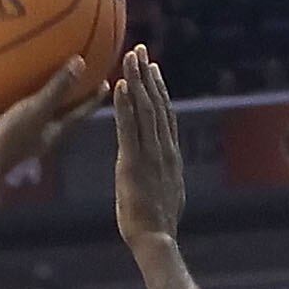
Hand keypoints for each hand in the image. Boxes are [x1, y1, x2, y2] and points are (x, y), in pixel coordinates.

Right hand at [0, 53, 95, 187]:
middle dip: (64, 94)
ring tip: (31, 69)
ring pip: (22, 109)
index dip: (92, 99)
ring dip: (26, 94)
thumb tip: (81, 61)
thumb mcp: (38, 110)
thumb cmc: (11, 140)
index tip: (106, 84)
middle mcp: (34, 133)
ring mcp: (11, 133)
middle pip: (54, 111)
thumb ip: (58, 88)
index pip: (78, 113)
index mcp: (51, 132)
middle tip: (76, 71)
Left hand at [112, 45, 185, 252]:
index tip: (153, 68)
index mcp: (169, 154)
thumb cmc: (157, 225)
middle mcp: (163, 148)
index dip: (159, 89)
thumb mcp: (165, 194)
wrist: (157, 238)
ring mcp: (150, 154)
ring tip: (130, 58)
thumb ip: (163, 177)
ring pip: (145, 109)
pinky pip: (128, 128)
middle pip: (156, 103)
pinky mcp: (134, 163)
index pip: (165, 114)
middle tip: (140, 50)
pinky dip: (125, 105)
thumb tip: (163, 174)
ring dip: (136, 81)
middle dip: (147, 75)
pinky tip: (119, 86)